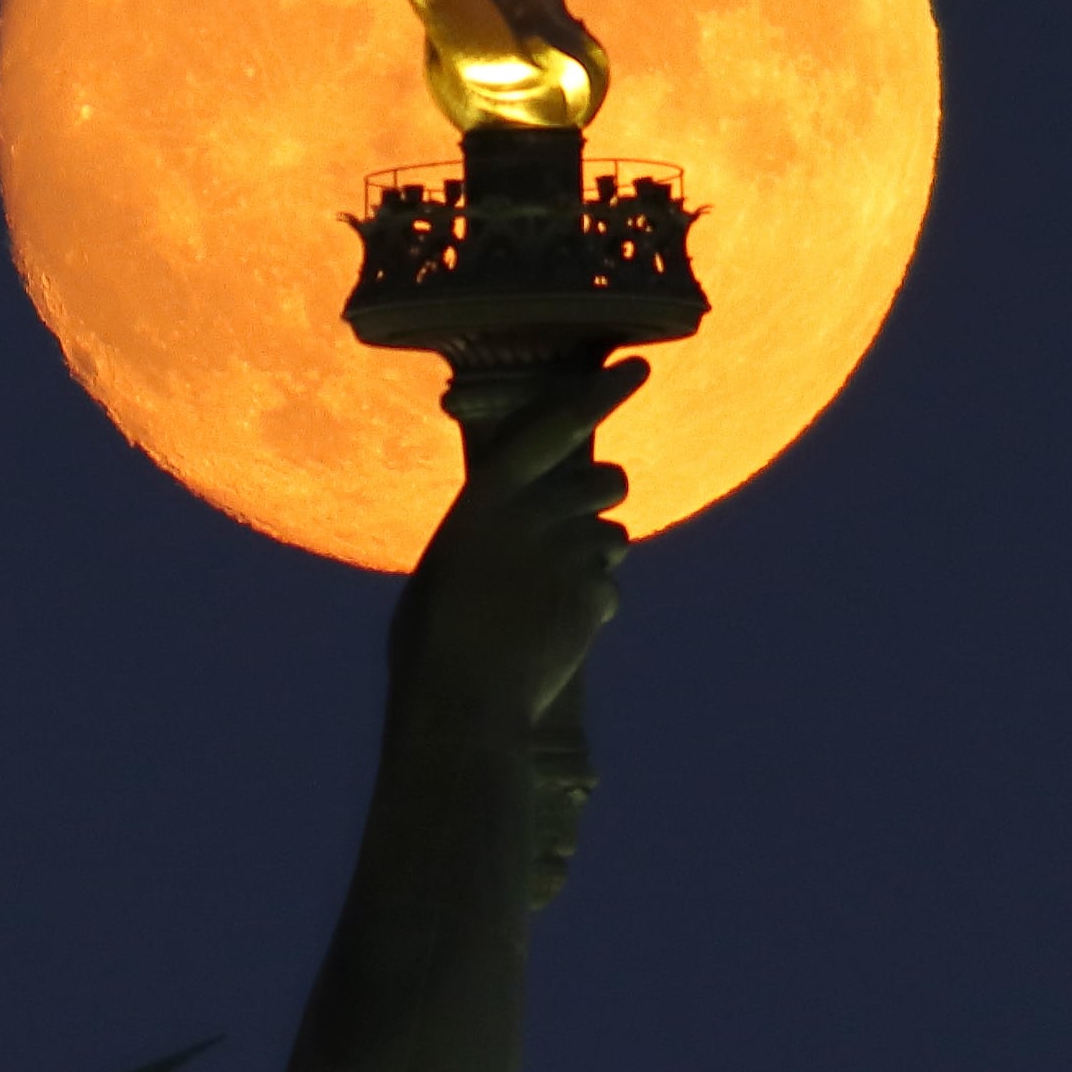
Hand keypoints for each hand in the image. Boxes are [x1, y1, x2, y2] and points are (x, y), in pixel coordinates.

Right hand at [394, 359, 641, 737]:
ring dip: (594, 557)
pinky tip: (553, 634)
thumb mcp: (446, 566)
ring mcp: (570, 553)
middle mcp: (535, 512)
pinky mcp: (594, 595)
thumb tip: (519, 523)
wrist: (463, 703)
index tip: (638, 368)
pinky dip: (590, 608)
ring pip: (613, 536)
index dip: (602, 393)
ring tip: (548, 597)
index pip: (557, 425)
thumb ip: (491, 531)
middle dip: (604, 498)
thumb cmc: (433, 641)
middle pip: (606, 481)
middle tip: (580, 529)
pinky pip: (609, 589)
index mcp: (487, 495)